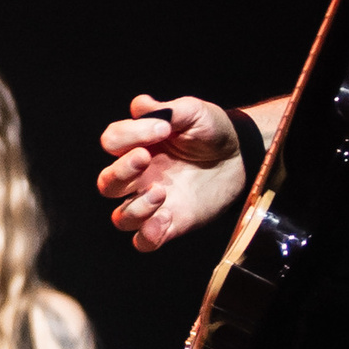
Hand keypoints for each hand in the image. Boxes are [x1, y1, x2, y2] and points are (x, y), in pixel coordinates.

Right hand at [97, 95, 245, 251]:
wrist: (241, 156)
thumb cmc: (212, 131)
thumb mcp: (194, 112)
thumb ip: (168, 110)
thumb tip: (140, 106)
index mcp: (137, 146)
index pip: (112, 141)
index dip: (130, 134)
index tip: (164, 128)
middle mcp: (139, 177)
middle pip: (107, 183)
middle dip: (121, 171)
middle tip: (146, 158)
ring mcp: (152, 203)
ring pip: (121, 218)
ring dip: (135, 208)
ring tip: (161, 191)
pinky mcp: (170, 224)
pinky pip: (144, 241)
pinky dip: (148, 234)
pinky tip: (166, 217)